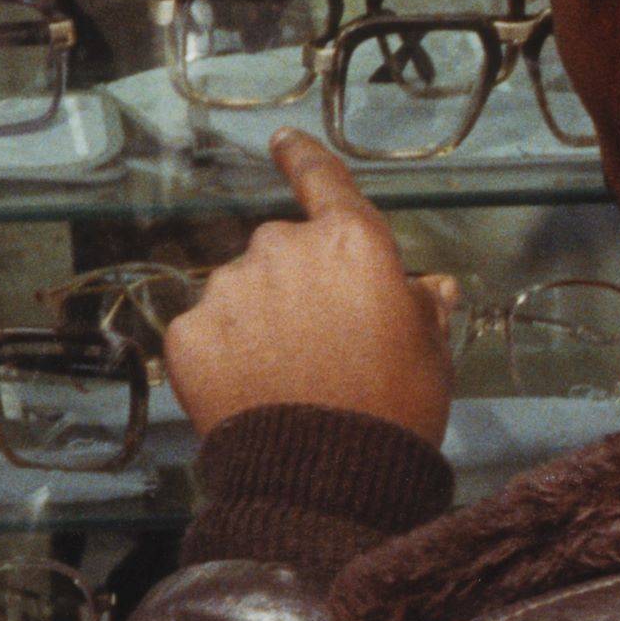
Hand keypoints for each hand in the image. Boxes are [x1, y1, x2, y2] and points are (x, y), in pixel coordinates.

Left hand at [162, 131, 460, 445]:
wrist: (325, 480)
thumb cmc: (395, 409)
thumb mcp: (429, 353)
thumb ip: (422, 306)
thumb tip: (431, 283)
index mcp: (350, 242)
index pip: (323, 180)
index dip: (302, 158)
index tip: (282, 141)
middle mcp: (282, 249)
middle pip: (280, 248)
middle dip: (293, 283)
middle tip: (317, 342)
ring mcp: (228, 289)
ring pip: (238, 290)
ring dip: (254, 318)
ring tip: (281, 377)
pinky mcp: (188, 333)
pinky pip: (204, 332)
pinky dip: (220, 354)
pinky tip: (246, 392)